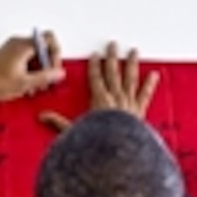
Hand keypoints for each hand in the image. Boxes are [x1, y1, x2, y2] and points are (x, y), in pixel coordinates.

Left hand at [0, 32, 64, 121]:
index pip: (49, 39)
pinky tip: (27, 84)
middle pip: (43, 49)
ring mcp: (12, 49)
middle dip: (47, 66)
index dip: (55, 54)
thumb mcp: (25, 83)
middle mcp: (17, 43)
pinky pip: (26, 59)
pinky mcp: (8, 56)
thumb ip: (46, 77)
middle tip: (46, 81)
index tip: (54, 68)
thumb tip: (59, 73)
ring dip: (39, 71)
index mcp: (22, 45)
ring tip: (35, 86)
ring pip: (35, 56)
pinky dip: (30, 71)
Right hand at [40, 41, 159, 132]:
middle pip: (113, 72)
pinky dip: (150, 84)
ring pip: (130, 77)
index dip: (94, 65)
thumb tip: (43, 118)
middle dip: (112, 57)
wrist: (119, 150)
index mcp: (99, 99)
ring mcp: (128, 101)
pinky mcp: (140, 110)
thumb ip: (59, 123)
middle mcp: (115, 97)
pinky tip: (154, 74)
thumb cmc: (99, 141)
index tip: (95, 55)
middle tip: (113, 46)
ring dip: (131, 63)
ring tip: (133, 52)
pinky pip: (145, 94)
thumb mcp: (74, 132)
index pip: (95, 77)